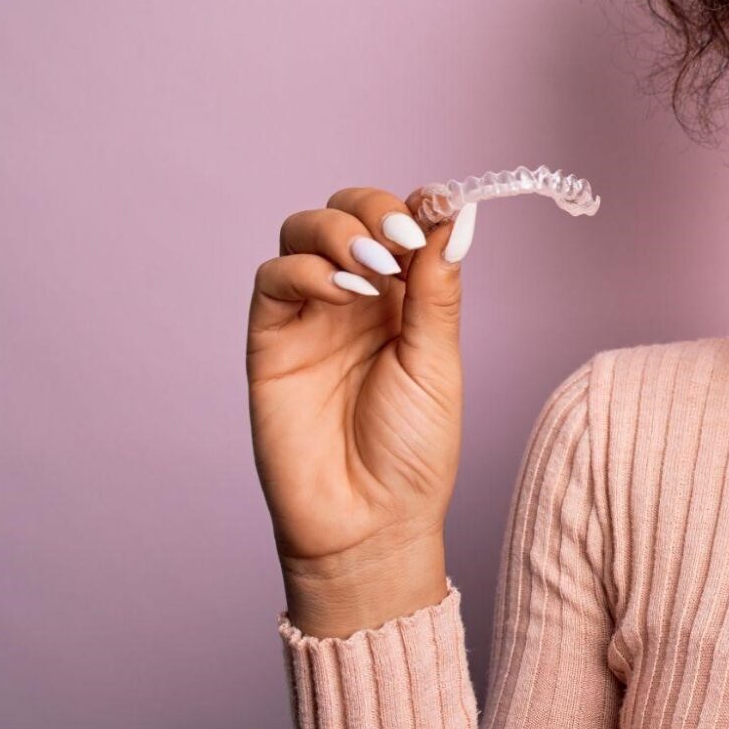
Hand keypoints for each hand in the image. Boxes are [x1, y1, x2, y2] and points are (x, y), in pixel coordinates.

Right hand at [246, 185, 478, 586]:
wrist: (370, 523)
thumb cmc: (412, 452)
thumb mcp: (438, 362)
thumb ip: (437, 289)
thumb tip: (458, 215)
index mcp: (404, 299)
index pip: (400, 222)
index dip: (414, 206)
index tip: (435, 206)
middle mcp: (354, 298)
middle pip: (346, 214)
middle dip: (371, 210)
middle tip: (398, 240)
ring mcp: (309, 316)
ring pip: (302, 233)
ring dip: (337, 231)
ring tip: (372, 266)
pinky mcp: (269, 341)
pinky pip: (273, 281)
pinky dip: (305, 270)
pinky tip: (341, 292)